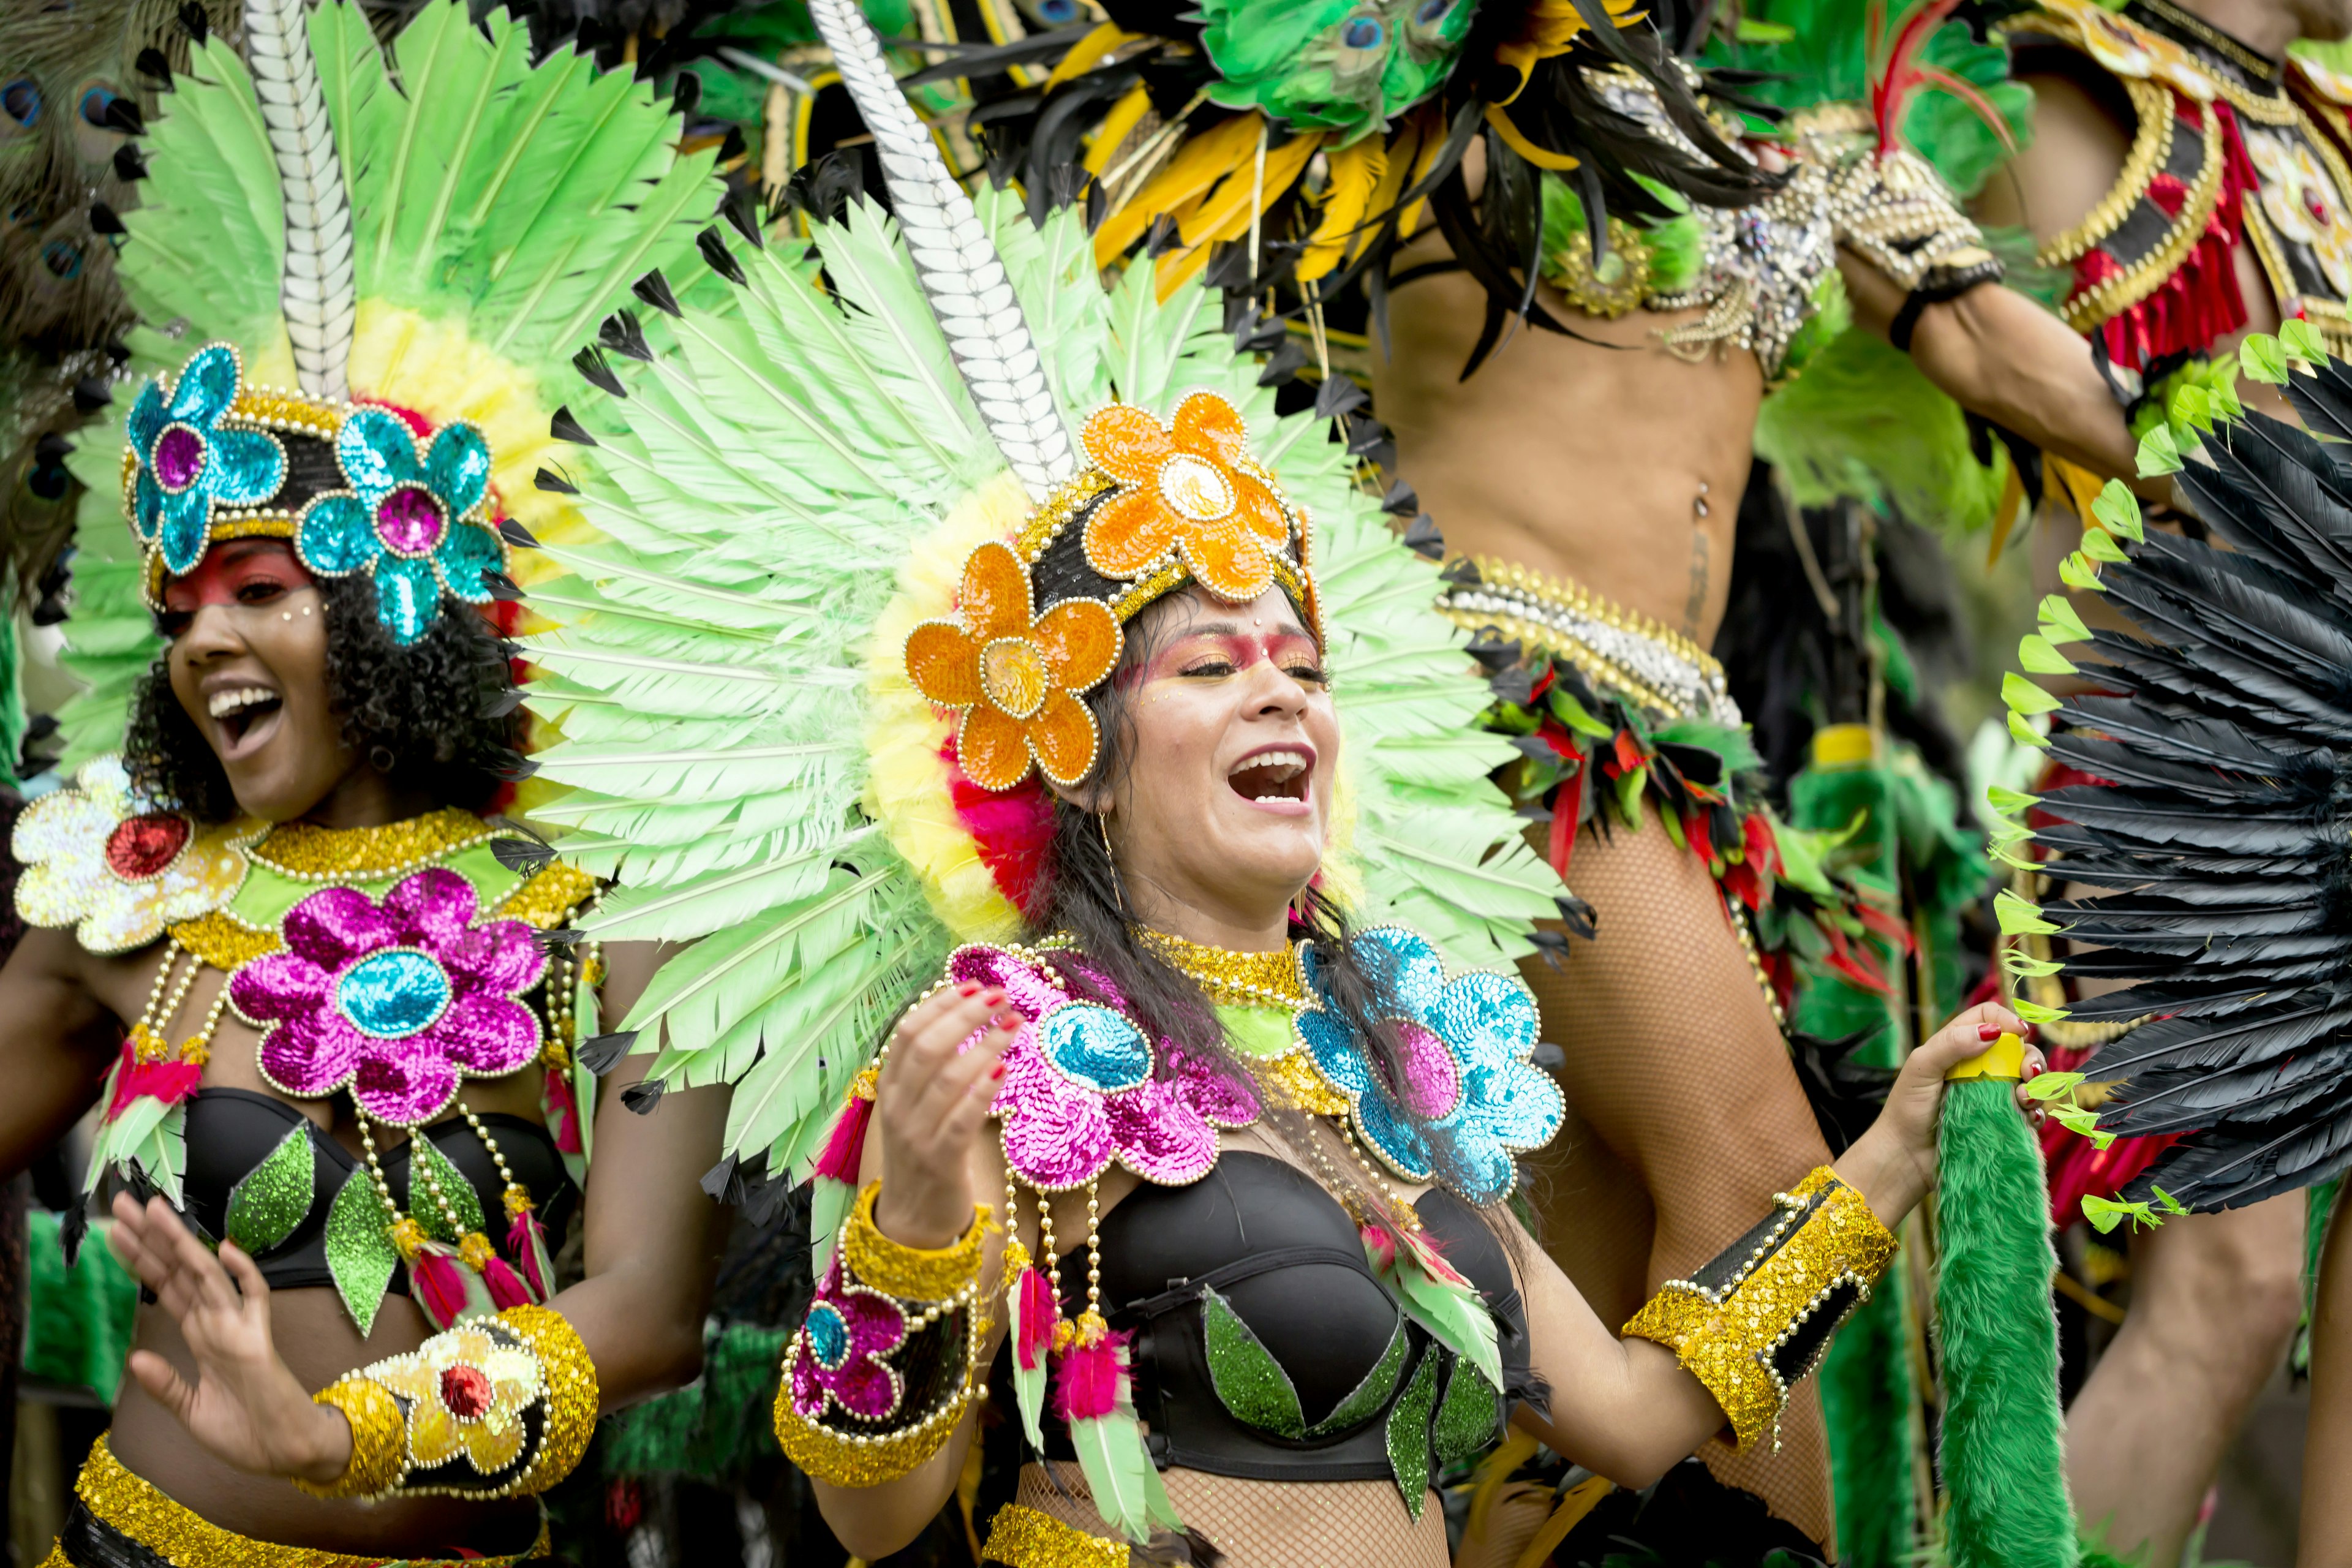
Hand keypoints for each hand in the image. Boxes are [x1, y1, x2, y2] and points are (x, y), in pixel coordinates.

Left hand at [107, 1193, 353, 1485]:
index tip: (114, 1230)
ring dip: (180, 1243)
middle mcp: (216, 1323)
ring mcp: (238, 1328)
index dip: (140, 1259)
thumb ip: (165, 1384)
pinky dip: (243, 1273)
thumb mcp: (190, 1411)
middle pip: (178, 1271)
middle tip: (122, 1201)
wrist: (284, 1453)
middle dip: (150, 1237)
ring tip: (153, 1211)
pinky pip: (255, 1299)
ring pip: (205, 1275)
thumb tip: (133, 1359)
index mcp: (200, 1336)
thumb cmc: (243, 1432)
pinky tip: (224, 1249)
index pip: (166, 1287)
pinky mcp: (259, 1341)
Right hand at [870, 981, 1021, 1249]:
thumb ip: (931, 1070)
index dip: (942, 1004)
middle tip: (1002, 997)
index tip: (975, 985)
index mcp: (889, 1088)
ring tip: (1014, 1025)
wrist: (912, 1221)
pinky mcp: (940, 1160)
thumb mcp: (915, 1108)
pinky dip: (983, 1090)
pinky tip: (1005, 1068)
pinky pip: (962, 1118)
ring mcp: (916, 1134)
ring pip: (948, 1078)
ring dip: (985, 1044)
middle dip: (966, 1015)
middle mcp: (897, 1107)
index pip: (908, 1032)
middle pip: (928, 1047)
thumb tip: (965, 1017)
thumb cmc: (923, 1154)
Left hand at [1833, 1003, 2045, 1226]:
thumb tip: (1993, 1031)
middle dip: (2031, 1058)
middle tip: (2027, 1074)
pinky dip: (2035, 1113)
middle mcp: (1980, 1066)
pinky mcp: (2003, 1121)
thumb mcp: (1922, 1067)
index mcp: (1958, 1045)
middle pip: (2019, 1050)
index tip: (2019, 1033)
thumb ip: (1952, 1044)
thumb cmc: (1908, 1108)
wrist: (1907, 1156)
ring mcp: (1993, 1095)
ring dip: (2037, 1087)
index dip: (2007, 1020)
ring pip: (2031, 1081)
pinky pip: (2030, 1113)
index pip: (1989, 1017)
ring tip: (2025, 1099)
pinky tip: (2028, 1118)